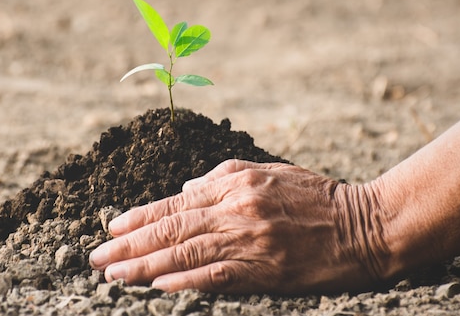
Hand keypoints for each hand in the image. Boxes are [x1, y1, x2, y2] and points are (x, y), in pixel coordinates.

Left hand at [89, 159, 387, 293]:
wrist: (362, 224)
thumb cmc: (314, 195)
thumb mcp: (267, 172)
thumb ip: (222, 177)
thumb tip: (184, 187)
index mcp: (235, 183)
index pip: (176, 201)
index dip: (140, 216)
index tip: (112, 227)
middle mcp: (236, 208)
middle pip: (173, 228)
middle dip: (130, 244)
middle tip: (97, 257)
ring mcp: (249, 239)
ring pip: (186, 252)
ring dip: (146, 265)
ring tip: (115, 274)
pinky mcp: (264, 268)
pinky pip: (216, 275)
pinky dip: (184, 280)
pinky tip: (158, 286)